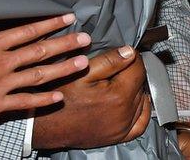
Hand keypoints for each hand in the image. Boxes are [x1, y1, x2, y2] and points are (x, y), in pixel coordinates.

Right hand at [0, 14, 89, 118]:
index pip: (29, 31)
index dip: (51, 24)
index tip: (68, 19)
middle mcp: (1, 61)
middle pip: (41, 50)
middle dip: (66, 44)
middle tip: (86, 38)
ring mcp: (1, 83)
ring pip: (39, 74)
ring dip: (63, 68)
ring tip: (83, 62)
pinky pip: (25, 102)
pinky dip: (43, 100)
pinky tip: (59, 96)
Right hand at [32, 45, 150, 148]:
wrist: (47, 124)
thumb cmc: (61, 97)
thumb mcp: (82, 72)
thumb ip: (109, 61)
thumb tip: (130, 52)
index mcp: (118, 95)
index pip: (139, 68)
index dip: (132, 57)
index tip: (123, 54)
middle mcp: (125, 113)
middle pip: (140, 83)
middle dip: (131, 72)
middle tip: (117, 67)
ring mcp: (123, 127)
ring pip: (141, 100)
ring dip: (135, 89)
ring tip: (120, 82)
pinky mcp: (119, 136)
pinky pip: (141, 123)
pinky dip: (141, 110)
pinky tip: (134, 101)